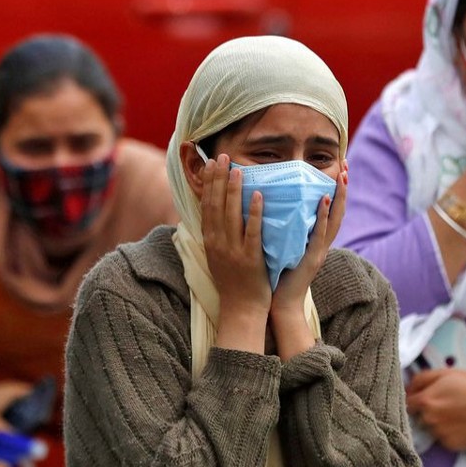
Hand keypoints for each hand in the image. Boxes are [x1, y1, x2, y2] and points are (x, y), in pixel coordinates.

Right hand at [200, 153, 270, 352]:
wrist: (240, 310)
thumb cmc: (233, 283)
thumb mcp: (218, 256)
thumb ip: (217, 234)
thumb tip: (215, 213)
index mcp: (210, 241)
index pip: (207, 205)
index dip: (209, 183)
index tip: (212, 163)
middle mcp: (218, 243)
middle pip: (215, 205)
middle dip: (218, 179)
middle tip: (222, 156)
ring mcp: (233, 250)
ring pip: (231, 215)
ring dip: (233, 190)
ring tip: (237, 169)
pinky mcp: (250, 258)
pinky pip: (252, 231)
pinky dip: (254, 212)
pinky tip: (258, 195)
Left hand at [270, 165, 346, 359]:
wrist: (281, 305)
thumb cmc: (279, 276)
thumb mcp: (286, 247)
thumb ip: (287, 229)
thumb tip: (277, 206)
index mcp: (316, 240)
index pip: (331, 210)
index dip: (335, 190)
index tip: (338, 168)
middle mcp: (322, 244)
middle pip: (339, 211)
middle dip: (343, 188)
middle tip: (346, 164)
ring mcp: (319, 251)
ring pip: (335, 220)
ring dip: (339, 197)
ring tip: (342, 176)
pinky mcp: (313, 259)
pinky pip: (320, 234)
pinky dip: (324, 216)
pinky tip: (324, 199)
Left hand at [405, 368, 465, 451]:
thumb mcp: (446, 373)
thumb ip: (422, 379)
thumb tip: (407, 388)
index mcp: (425, 401)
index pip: (407, 404)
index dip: (413, 400)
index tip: (421, 399)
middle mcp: (429, 420)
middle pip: (419, 417)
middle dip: (428, 412)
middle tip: (446, 406)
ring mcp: (440, 434)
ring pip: (432, 429)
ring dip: (439, 424)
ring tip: (457, 416)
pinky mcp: (451, 445)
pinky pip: (444, 439)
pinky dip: (450, 434)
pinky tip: (462, 425)